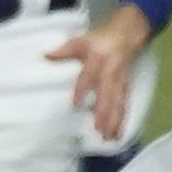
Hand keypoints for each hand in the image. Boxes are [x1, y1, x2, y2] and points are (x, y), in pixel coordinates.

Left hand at [52, 8, 151, 138]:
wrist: (127, 33)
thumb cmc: (99, 39)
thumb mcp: (80, 40)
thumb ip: (64, 50)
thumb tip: (45, 56)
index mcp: (98, 59)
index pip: (89, 76)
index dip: (83, 89)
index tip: (75, 104)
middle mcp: (110, 72)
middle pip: (108, 94)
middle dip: (104, 113)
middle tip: (99, 130)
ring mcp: (120, 80)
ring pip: (118, 102)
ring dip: (115, 121)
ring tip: (109, 138)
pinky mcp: (126, 87)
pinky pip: (125, 105)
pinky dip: (122, 120)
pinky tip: (118, 134)